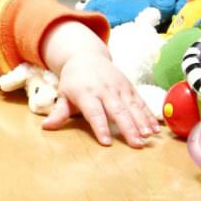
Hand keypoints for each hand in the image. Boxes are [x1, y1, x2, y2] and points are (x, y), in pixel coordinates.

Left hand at [41, 51, 159, 147]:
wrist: (86, 56)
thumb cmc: (73, 81)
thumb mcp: (63, 95)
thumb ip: (59, 112)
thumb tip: (46, 127)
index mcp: (86, 93)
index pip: (94, 112)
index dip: (100, 127)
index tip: (106, 142)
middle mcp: (104, 90)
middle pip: (117, 111)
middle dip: (128, 128)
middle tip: (136, 144)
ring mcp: (119, 87)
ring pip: (132, 106)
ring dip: (141, 122)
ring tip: (148, 137)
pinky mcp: (129, 86)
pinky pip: (140, 102)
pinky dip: (148, 115)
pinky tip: (154, 128)